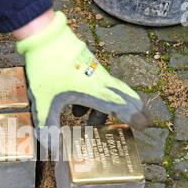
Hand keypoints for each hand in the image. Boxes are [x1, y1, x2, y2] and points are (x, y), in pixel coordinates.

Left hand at [17, 11, 148, 129]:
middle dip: (133, 111)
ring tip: (90, 125)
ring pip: (111, 91)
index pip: (120, 107)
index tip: (144, 126)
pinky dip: (96, 99)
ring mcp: (95, 71)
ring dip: (106, 109)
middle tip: (139, 123)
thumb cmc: (46, 69)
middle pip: (124, 96)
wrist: (44, 36)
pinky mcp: (89, 65)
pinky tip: (76, 108)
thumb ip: (48, 128)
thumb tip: (54, 151)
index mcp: (94, 92)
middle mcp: (100, 81)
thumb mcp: (44, 104)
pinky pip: (100, 85)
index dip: (133, 117)